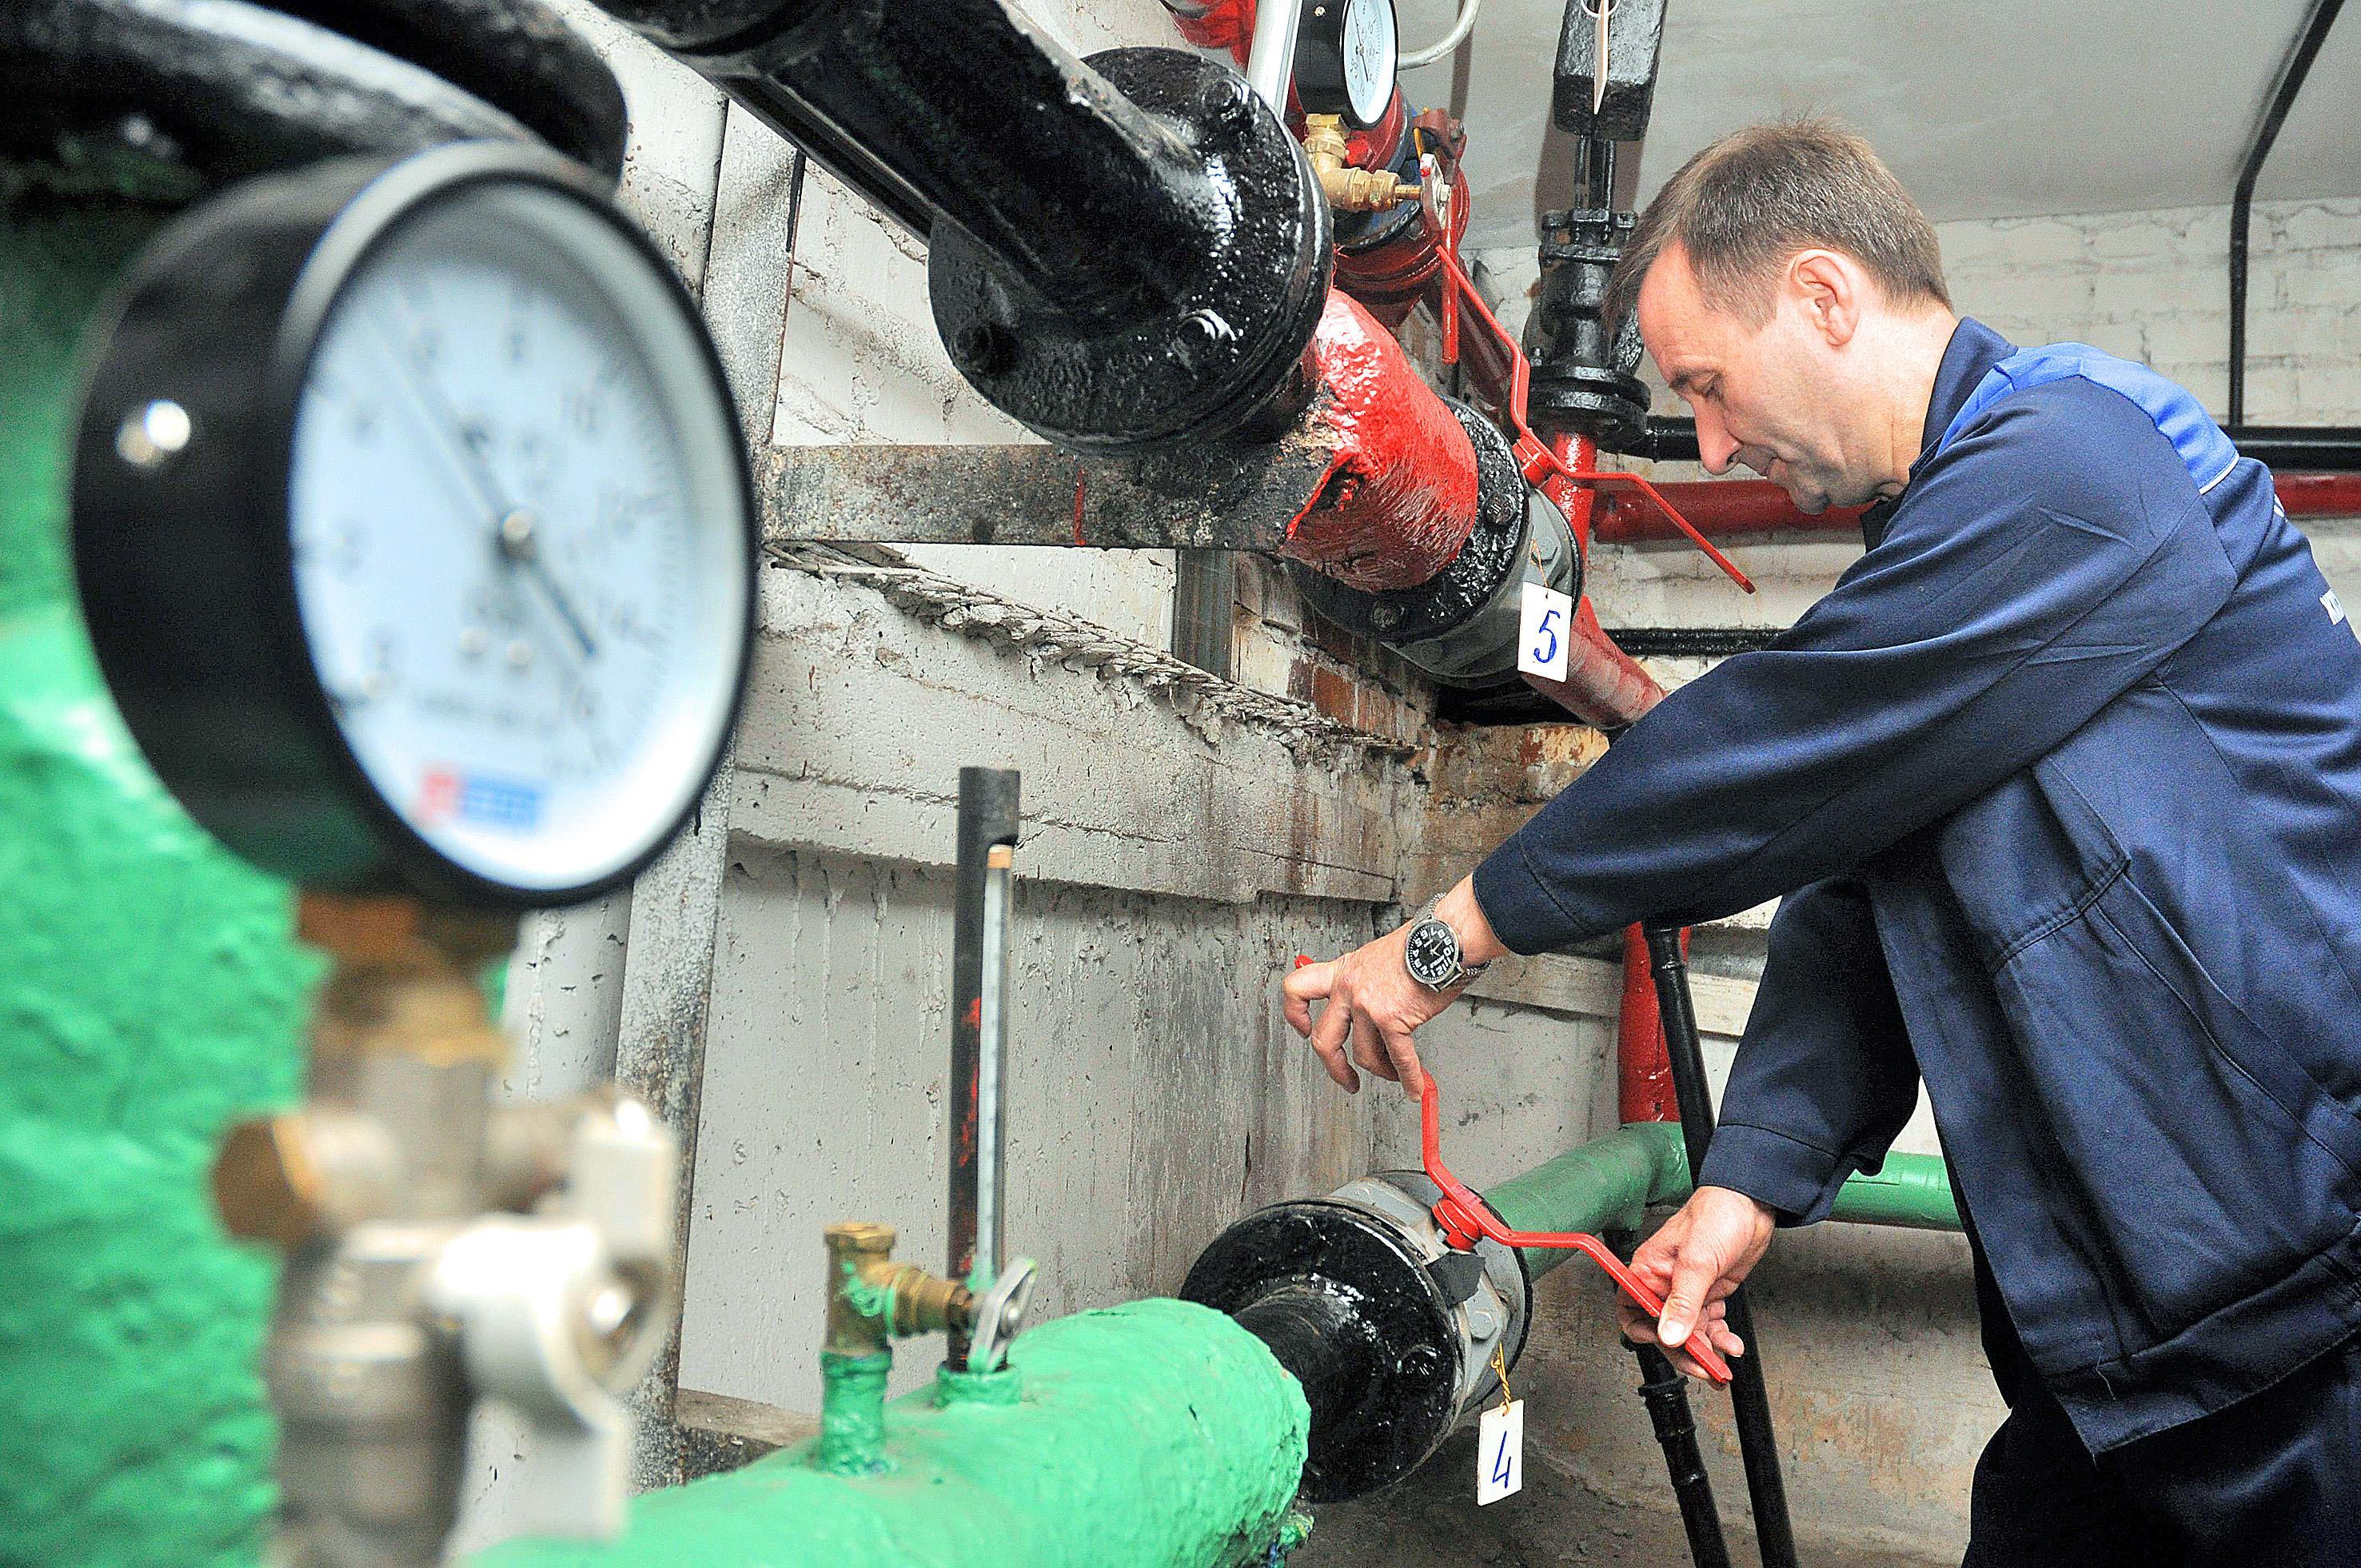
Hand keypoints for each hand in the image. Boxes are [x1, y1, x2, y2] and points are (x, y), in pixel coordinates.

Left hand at [1282, 877, 1504, 1097]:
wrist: (1442, 938)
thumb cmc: (1419, 943)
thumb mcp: (1377, 956)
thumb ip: (1366, 982)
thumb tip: (1372, 1009)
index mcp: (1343, 971)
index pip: (1298, 989)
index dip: (1296, 1016)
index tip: (1304, 1032)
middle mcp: (1349, 989)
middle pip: (1324, 1039)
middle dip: (1335, 1067)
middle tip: (1346, 1079)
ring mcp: (1368, 1005)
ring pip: (1364, 1055)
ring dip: (1382, 1070)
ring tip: (1394, 1074)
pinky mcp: (1392, 1018)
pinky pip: (1399, 1058)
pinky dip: (1408, 1077)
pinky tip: (1414, 1087)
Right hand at [1617, 1185, 1774, 1380]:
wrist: (1752, 1204)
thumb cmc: (1717, 1215)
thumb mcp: (1698, 1261)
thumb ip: (1683, 1301)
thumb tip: (1668, 1334)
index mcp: (1649, 1271)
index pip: (1631, 1310)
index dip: (1643, 1333)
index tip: (1666, 1346)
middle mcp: (1665, 1283)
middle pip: (1664, 1330)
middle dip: (1684, 1352)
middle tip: (1703, 1368)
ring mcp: (1688, 1290)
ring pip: (1688, 1332)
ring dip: (1705, 1351)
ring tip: (1720, 1364)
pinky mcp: (1709, 1293)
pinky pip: (1709, 1324)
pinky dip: (1719, 1337)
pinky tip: (1730, 1343)